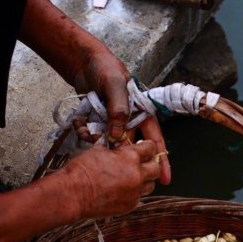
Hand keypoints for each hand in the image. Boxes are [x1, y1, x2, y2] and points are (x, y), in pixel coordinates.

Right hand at [65, 139, 160, 218]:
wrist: (73, 194)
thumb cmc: (82, 171)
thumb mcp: (99, 151)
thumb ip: (116, 152)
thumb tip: (120, 152)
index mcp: (130, 158)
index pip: (150, 148)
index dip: (147, 147)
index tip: (145, 148)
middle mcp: (137, 176)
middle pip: (155, 169)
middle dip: (150, 165)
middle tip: (142, 164)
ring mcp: (135, 193)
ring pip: (150, 186)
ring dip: (144, 181)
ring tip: (132, 178)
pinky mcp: (129, 206)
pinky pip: (139, 198)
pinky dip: (134, 193)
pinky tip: (123, 190)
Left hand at [71, 44, 170, 185]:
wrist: (83, 62)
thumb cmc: (106, 68)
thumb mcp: (115, 85)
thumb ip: (118, 110)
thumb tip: (117, 136)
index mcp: (141, 113)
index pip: (155, 140)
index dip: (160, 160)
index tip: (163, 179)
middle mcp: (129, 122)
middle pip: (131, 148)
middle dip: (121, 157)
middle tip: (112, 166)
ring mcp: (112, 124)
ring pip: (110, 145)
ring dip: (98, 144)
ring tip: (87, 132)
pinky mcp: (98, 124)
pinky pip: (94, 138)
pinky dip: (85, 133)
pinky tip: (79, 124)